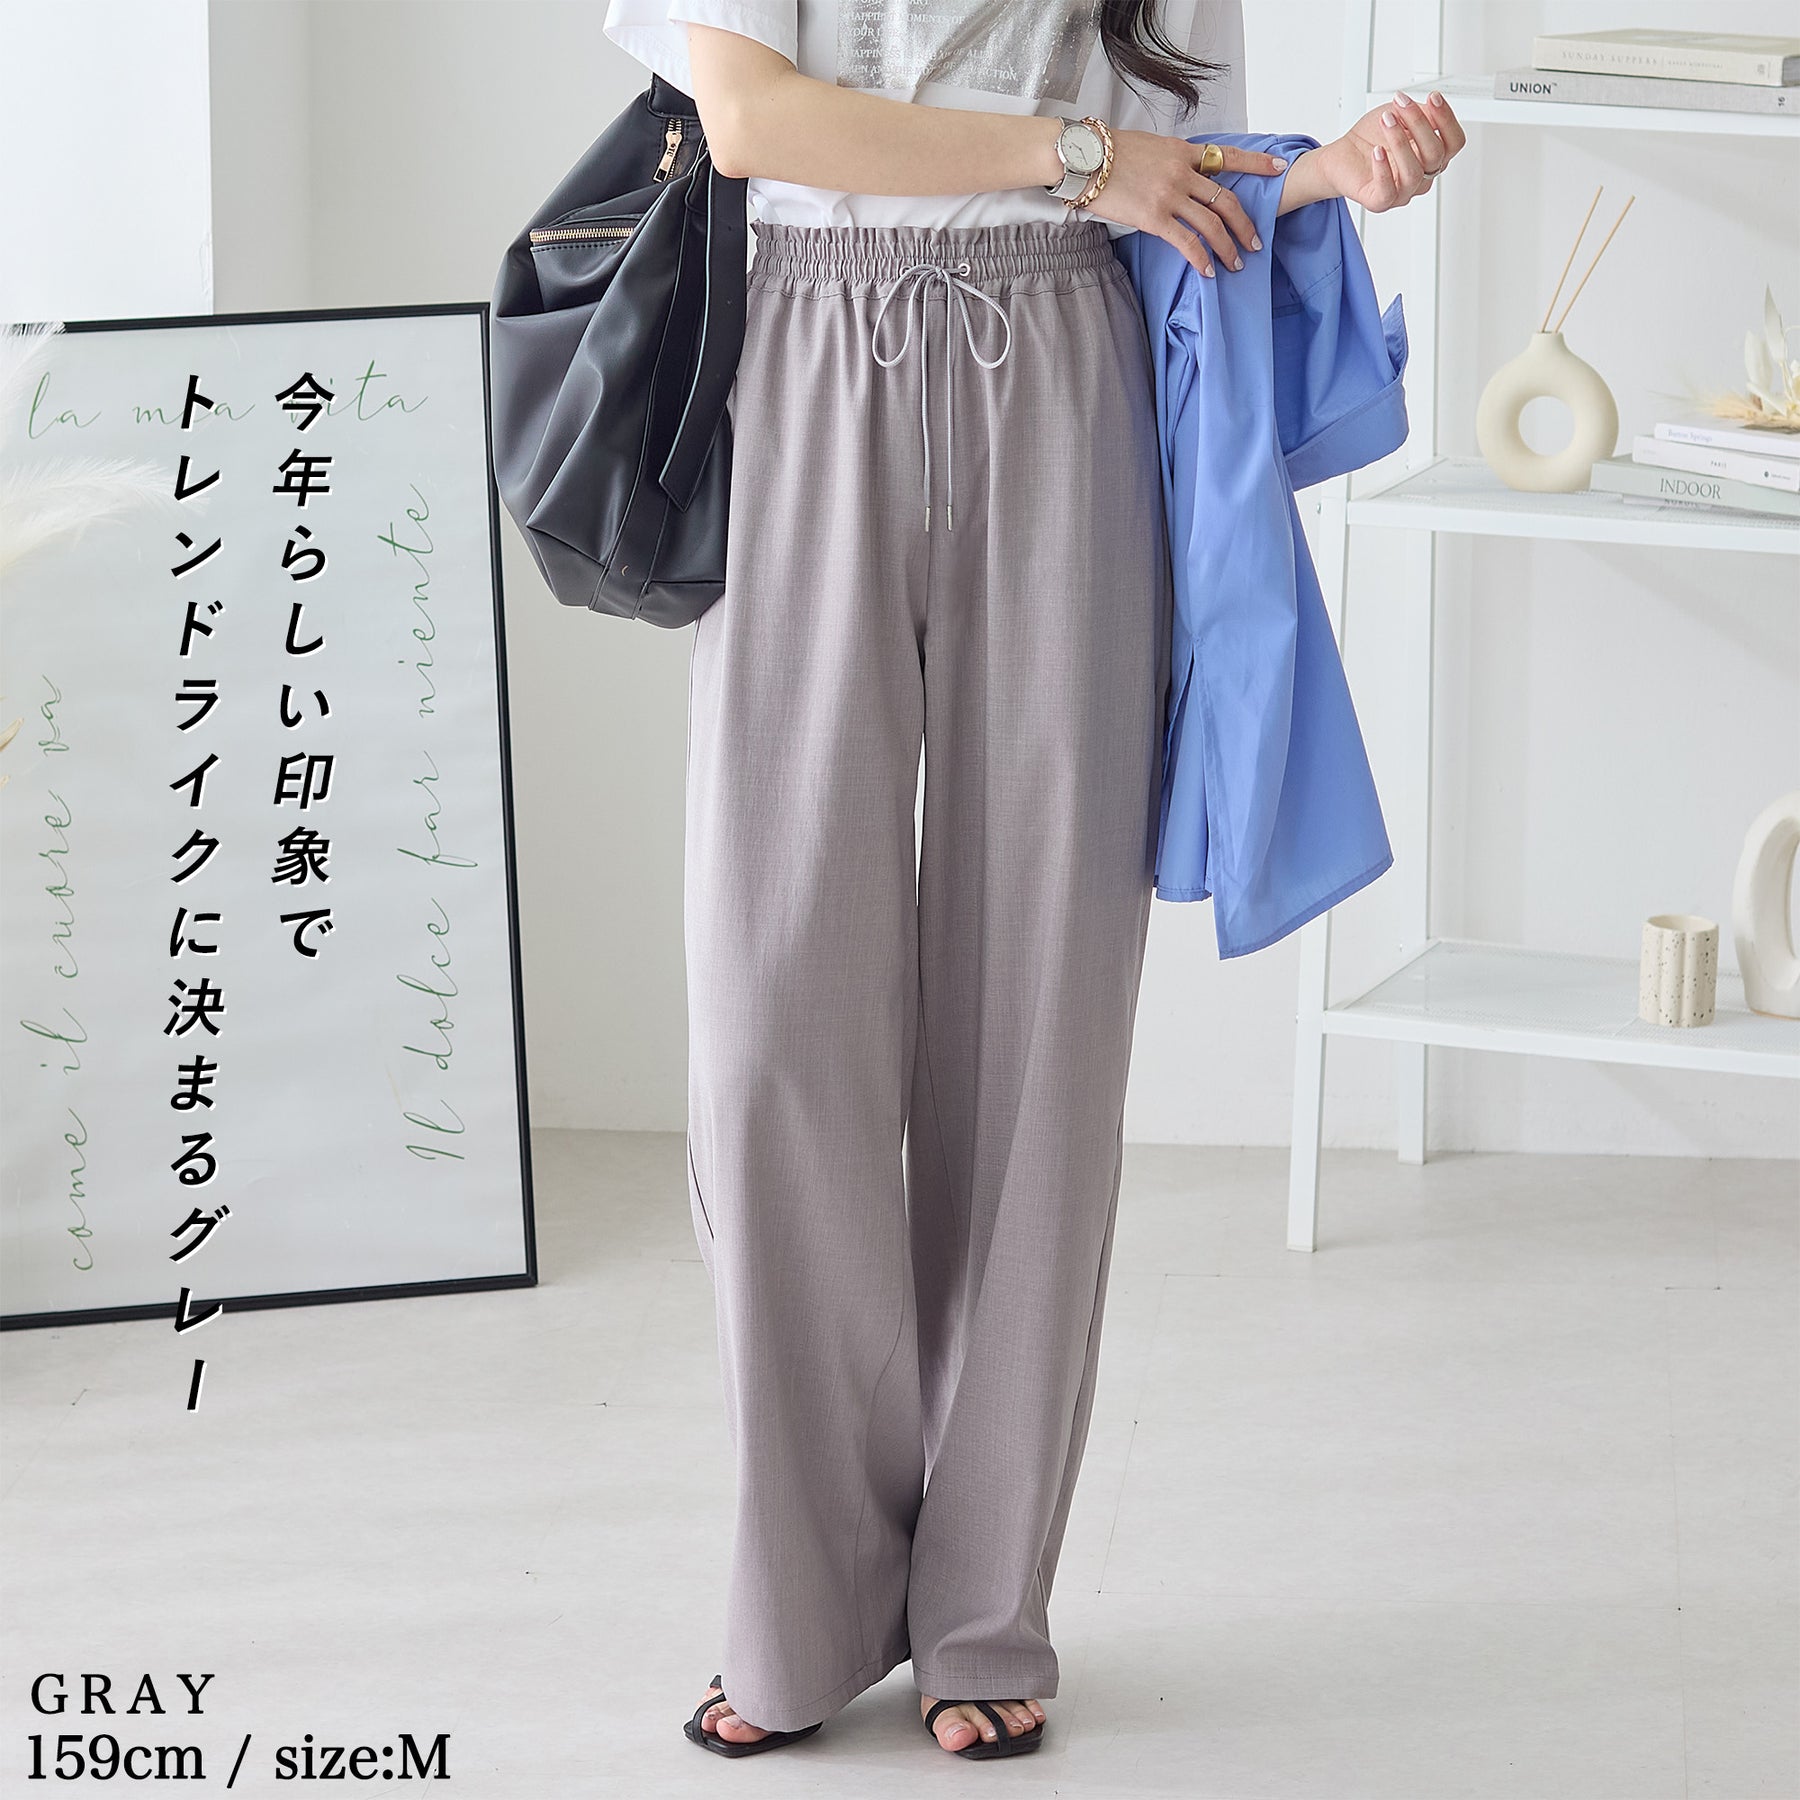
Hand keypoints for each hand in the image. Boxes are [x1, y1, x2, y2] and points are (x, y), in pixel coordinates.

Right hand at [1085, 131, 1290, 278]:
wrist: (1084, 158)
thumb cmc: (1109, 152)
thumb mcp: (1149, 147)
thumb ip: (1171, 160)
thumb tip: (1182, 175)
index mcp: (1182, 151)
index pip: (1229, 156)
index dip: (1257, 163)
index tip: (1279, 168)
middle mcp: (1182, 172)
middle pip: (1226, 200)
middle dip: (1245, 224)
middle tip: (1255, 243)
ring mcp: (1169, 195)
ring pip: (1212, 224)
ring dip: (1228, 247)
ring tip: (1236, 264)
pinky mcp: (1153, 217)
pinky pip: (1186, 241)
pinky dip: (1201, 258)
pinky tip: (1208, 271)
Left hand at [1291, 90, 1465, 213]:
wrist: (1342, 155)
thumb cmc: (1372, 137)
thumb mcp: (1400, 116)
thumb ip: (1422, 114)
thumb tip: (1435, 109)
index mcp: (1432, 156)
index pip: (1454, 142)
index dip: (1447, 120)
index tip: (1433, 97)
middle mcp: (1422, 176)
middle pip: (1435, 154)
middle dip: (1419, 124)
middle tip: (1400, 105)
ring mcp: (1403, 192)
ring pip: (1413, 172)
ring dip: (1400, 142)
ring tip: (1387, 121)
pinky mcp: (1381, 202)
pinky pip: (1388, 191)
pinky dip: (1383, 168)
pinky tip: (1377, 151)